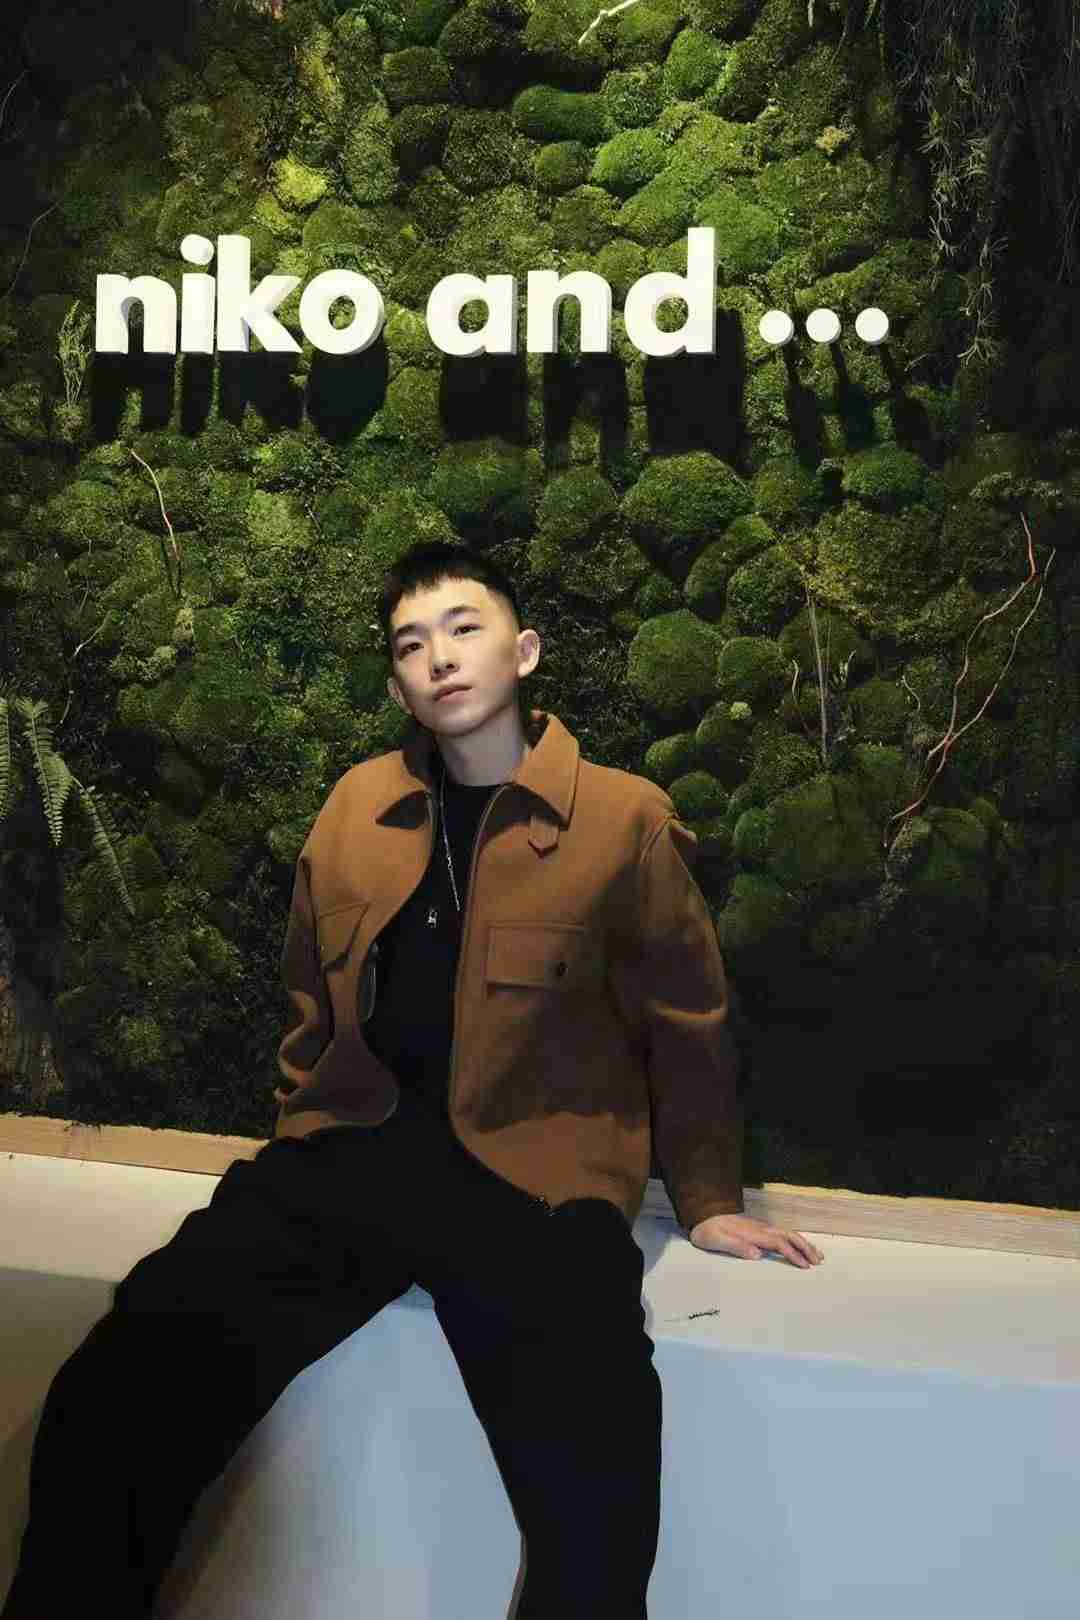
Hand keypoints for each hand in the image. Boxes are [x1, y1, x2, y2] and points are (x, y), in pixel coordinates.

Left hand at [689, 1213, 823, 1267]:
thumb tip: (757, 1255)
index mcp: (752, 1233)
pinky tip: (797, 1245)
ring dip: (803, 1243)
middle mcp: (760, 1228)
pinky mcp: (758, 1228)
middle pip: (788, 1235)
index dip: (793, 1254)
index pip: (779, 1243)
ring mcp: (760, 1227)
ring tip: (816, 1254)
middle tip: (818, 1261)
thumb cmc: (708, 1231)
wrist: (701, 1215)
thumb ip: (736, 1247)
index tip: (805, 1266)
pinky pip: (782, 1233)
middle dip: (805, 1247)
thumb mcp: (717, 1240)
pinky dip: (794, 1240)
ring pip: (787, 1233)